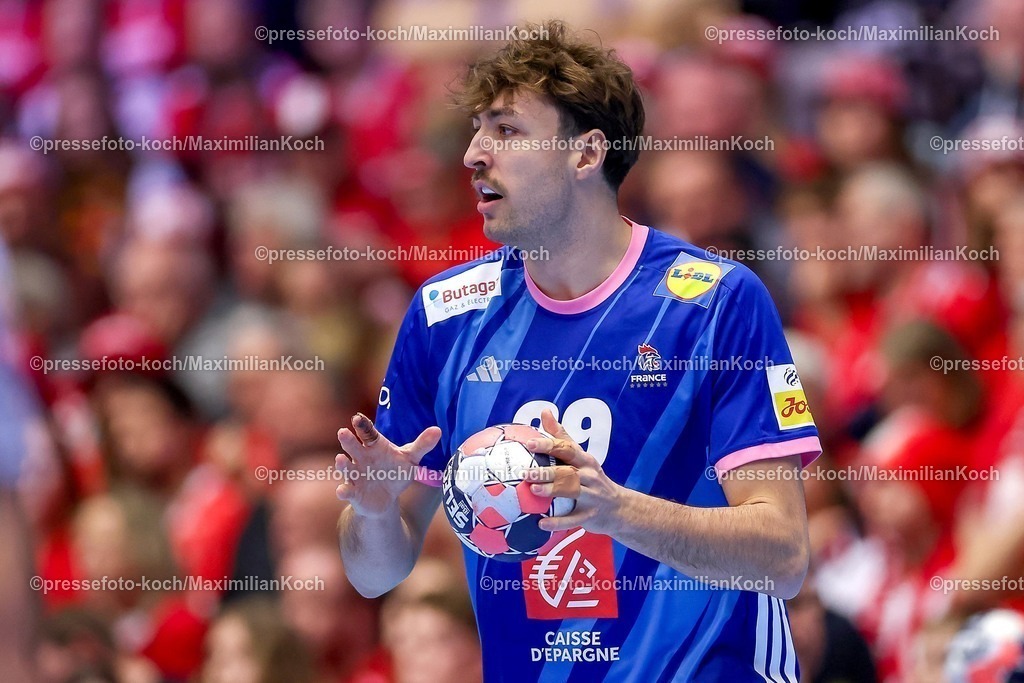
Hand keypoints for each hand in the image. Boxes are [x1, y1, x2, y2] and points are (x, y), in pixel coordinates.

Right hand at [335, 413, 440, 517]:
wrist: (386, 498)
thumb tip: (438, 430)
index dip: (362, 426)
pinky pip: (346, 491)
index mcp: (374, 446)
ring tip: (340, 459)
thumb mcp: (410, 459)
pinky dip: (344, 491)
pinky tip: (342, 491)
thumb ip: (422, 445)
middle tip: (343, 432)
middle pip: (353, 446)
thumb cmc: (395, 472)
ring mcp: (355, 475)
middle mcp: (361, 457)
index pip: (367, 433)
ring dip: (342, 464)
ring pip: (346, 467)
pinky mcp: (353, 492)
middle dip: (348, 440)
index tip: (357, 418)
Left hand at [523, 409, 625, 534]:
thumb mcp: (580, 457)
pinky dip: (557, 523)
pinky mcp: (590, 516)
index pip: (566, 449)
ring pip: (571, 492)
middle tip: (525, 472)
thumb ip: (562, 436)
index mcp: (585, 460)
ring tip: (534, 490)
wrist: (620, 508)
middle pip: (567, 471)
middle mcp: (589, 476)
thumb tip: (545, 411)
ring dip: (552, 491)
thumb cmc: (592, 478)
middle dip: (546, 471)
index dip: (548, 445)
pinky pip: (572, 520)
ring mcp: (591, 496)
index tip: (529, 444)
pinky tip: (541, 524)